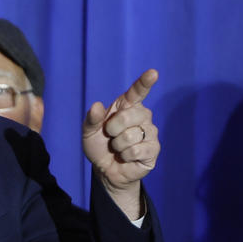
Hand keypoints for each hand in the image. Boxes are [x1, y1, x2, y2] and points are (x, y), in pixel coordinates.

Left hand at [81, 69, 159, 218]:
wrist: (105, 169)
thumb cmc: (99, 146)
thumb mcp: (88, 132)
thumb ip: (91, 119)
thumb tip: (96, 106)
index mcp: (126, 106)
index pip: (137, 92)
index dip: (145, 82)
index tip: (153, 73)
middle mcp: (142, 115)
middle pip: (130, 115)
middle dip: (113, 129)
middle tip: (110, 136)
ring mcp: (150, 132)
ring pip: (132, 135)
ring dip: (118, 145)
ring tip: (118, 148)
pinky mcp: (154, 149)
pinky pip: (137, 150)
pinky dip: (126, 155)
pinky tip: (126, 157)